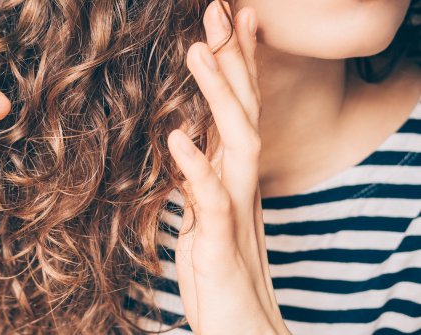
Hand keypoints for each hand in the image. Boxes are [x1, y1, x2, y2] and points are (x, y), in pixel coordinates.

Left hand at [167, 2, 288, 333]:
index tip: (231, 21)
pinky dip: (196, 167)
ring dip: (219, 96)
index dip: (237, 64)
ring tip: (197, 51)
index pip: (239, 110)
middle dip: (233, 59)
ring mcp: (236, 212)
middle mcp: (240, 186)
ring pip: (238, 143)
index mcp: (232, 177)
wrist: (239, 328)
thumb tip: (189, 146)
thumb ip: (202, 179)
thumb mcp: (207, 216)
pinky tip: (178, 138)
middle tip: (219, 10)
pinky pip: (212, 200)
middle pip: (244, 111)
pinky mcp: (221, 244)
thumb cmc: (219, 274)